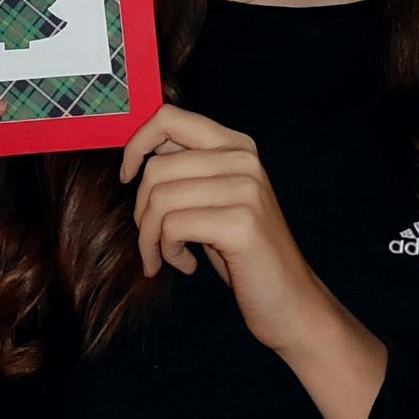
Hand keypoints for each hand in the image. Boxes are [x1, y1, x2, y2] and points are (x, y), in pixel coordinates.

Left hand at [118, 102, 329, 357]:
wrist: (291, 300)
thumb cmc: (242, 252)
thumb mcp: (215, 198)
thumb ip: (187, 168)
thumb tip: (139, 151)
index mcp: (235, 144)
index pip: (168, 118)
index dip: (136, 145)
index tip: (127, 177)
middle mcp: (243, 158)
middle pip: (156, 167)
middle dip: (141, 211)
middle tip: (153, 239)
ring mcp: (245, 188)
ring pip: (159, 198)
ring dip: (151, 237)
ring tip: (166, 256)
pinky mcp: (241, 223)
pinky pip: (173, 227)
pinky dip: (166, 252)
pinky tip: (187, 265)